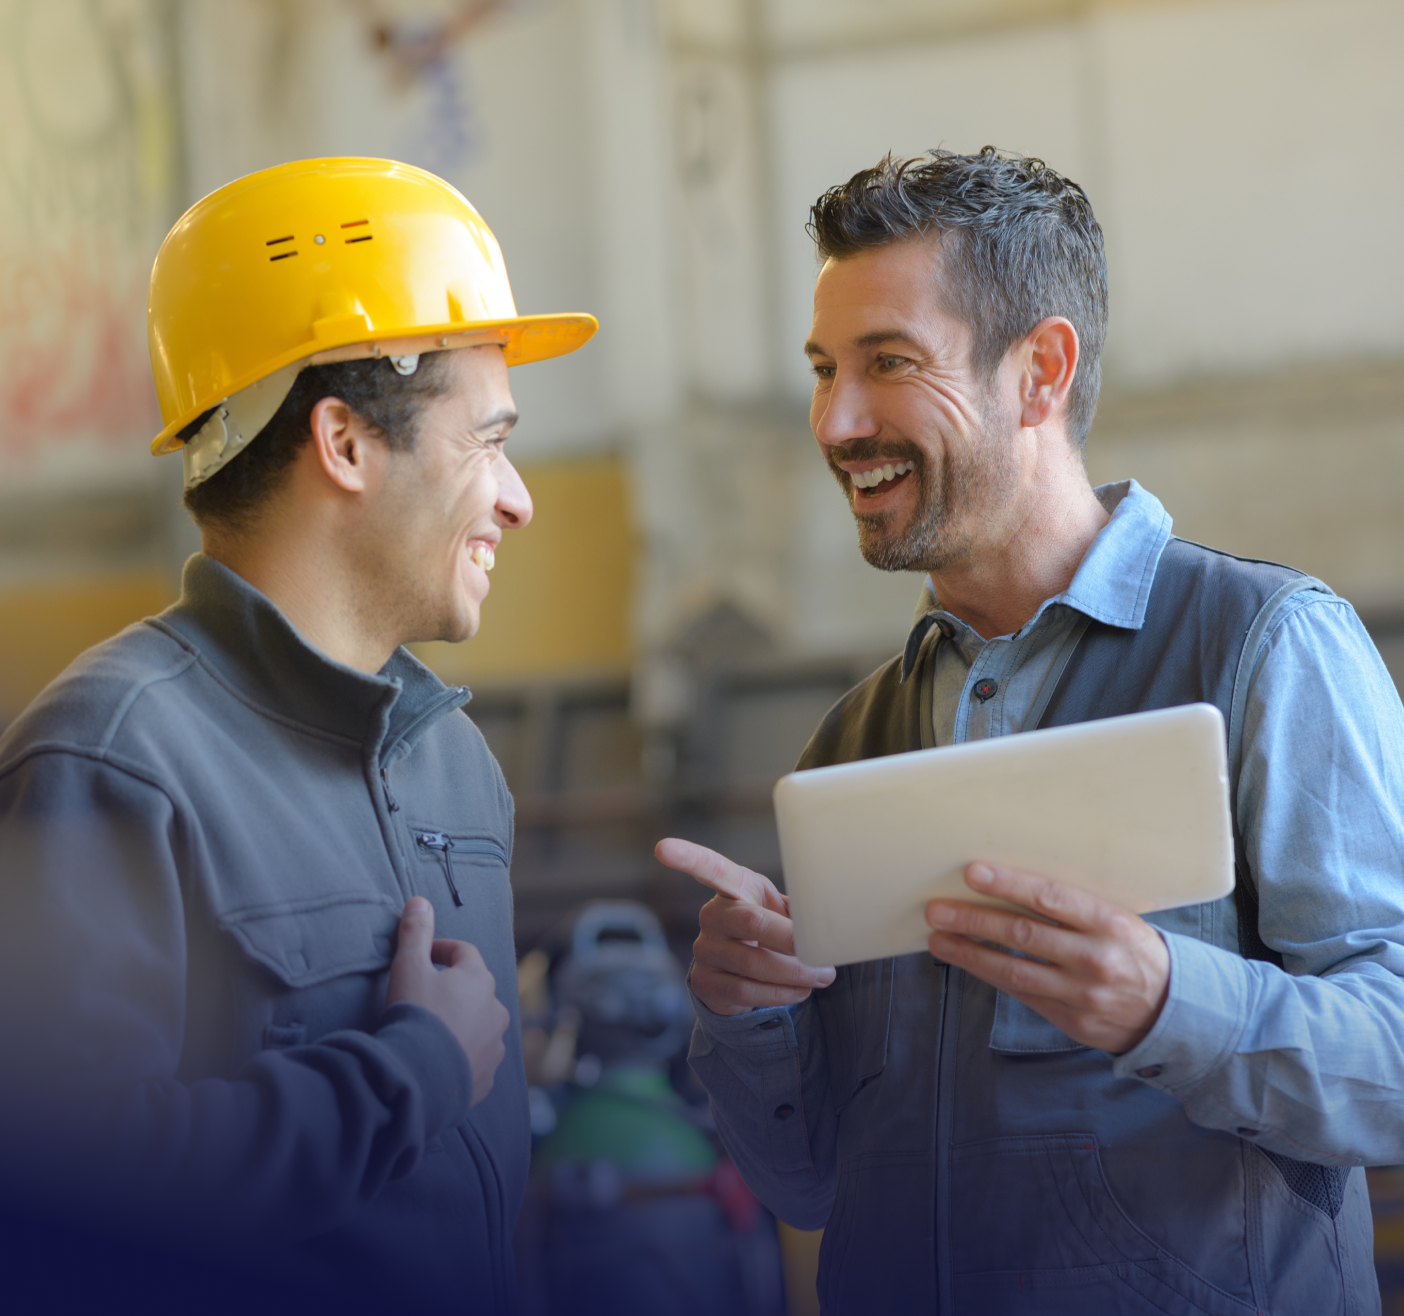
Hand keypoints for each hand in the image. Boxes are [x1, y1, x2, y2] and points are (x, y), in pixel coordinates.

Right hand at [387, 897, 508, 1105]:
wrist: (418, 1078)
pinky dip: (462, 1054)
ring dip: (461, 1023)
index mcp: (480, 980)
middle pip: (475, 989)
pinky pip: (476, 1058)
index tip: (421, 956)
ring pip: (479, 1024)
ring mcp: (494, 1044)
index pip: (464, 952)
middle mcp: (495, 1010)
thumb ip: (415, 932)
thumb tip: (420, 901)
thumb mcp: (408, 967)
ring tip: (433, 1032)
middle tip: (424, 996)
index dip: (440, 950)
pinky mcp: (487, 1076)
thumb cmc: (414, 1015)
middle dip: (452, 988)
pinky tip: (440, 1060)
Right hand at [654, 838, 835, 1016]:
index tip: (663, 848)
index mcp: (732, 887)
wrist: (749, 972)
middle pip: (751, 923)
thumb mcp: (785, 909)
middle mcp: (712, 915)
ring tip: (820, 976)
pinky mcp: (703, 981)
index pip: (709, 868)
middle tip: (822, 955)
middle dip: (792, 942)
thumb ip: (802, 911)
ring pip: (753, 964)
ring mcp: (704, 949)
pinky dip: (780, 994)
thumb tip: (828, 926)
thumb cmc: (772, 928)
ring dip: (795, 974)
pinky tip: (800, 990)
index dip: (687, 857)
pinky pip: (745, 992)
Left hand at [925, 863, 1169, 1053]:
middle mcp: (1095, 959)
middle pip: (1023, 936)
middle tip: (937, 909)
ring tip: (939, 939)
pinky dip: (991, 976)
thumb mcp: (1119, 919)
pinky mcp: (1071, 1022)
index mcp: (1110, 923)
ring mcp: (1082, 995)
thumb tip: (1013, 885)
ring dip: (970, 953)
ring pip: (1014, 971)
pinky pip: (1023, 995)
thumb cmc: (1135, 952)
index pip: (1050, 898)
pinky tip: (967, 961)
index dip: (1009, 885)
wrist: (1174, 1012)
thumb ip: (1074, 907)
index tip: (973, 873)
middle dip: (974, 920)